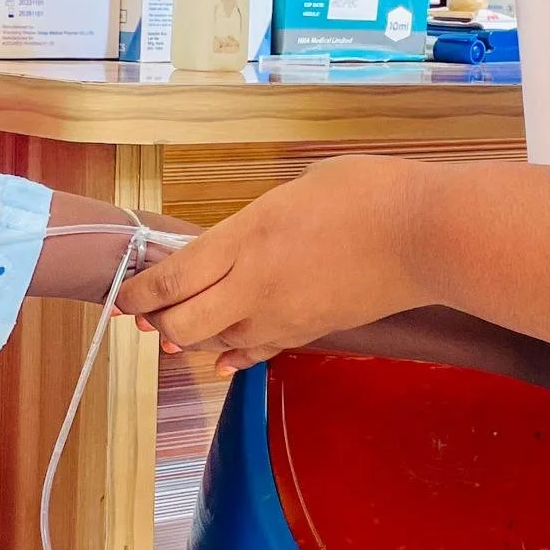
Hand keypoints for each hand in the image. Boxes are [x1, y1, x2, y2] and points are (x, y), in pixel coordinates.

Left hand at [118, 158, 432, 370]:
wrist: (427, 235)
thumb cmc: (368, 193)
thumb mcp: (295, 189)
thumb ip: (255, 224)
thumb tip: (236, 243)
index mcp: (245, 237)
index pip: (172, 279)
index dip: (139, 293)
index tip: (122, 295)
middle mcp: (254, 285)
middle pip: (183, 326)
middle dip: (158, 323)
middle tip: (146, 315)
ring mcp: (282, 316)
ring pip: (217, 345)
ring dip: (193, 339)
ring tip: (178, 332)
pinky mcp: (309, 332)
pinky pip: (258, 352)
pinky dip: (234, 356)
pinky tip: (224, 359)